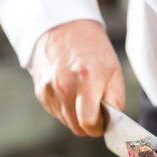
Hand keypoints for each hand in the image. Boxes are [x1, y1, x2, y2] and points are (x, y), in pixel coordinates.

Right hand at [30, 20, 124, 135]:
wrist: (63, 28)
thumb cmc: (93, 49)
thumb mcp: (114, 70)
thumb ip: (116, 99)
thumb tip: (113, 122)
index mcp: (87, 80)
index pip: (89, 123)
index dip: (99, 126)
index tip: (104, 120)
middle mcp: (64, 87)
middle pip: (77, 127)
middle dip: (89, 123)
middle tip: (96, 108)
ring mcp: (49, 90)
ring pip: (66, 122)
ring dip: (77, 116)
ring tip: (83, 94)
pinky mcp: (40, 92)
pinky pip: (56, 112)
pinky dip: (66, 108)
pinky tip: (71, 90)